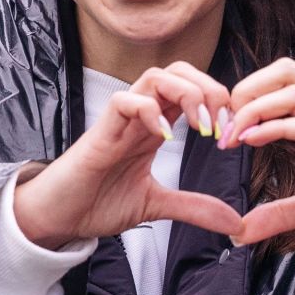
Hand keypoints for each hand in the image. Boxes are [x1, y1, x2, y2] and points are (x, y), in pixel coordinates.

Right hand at [15, 62, 242, 248]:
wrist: (60, 217)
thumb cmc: (98, 202)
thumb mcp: (157, 205)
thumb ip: (194, 207)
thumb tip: (235, 223)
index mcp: (156, 127)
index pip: (192, 88)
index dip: (220, 104)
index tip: (233, 136)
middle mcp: (141, 116)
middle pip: (179, 71)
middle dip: (209, 90)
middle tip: (222, 126)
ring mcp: (121, 121)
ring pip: (155, 77)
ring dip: (186, 94)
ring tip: (201, 127)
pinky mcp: (100, 133)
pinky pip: (123, 101)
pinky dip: (149, 111)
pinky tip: (164, 137)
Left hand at [224, 60, 294, 270]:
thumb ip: (284, 211)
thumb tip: (242, 231)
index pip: (284, 81)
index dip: (249, 95)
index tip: (225, 128)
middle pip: (286, 70)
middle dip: (246, 90)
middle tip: (222, 123)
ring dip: (255, 108)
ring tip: (232, 135)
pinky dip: (277, 128)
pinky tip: (253, 141)